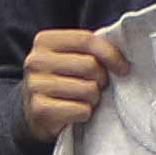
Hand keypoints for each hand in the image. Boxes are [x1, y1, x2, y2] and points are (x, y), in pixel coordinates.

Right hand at [19, 26, 122, 142]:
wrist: (32, 114)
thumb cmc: (60, 82)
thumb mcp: (70, 58)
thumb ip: (90, 51)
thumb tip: (122, 61)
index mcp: (44, 41)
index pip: (86, 40)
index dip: (111, 54)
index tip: (123, 68)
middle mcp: (36, 61)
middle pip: (90, 65)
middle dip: (101, 79)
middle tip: (96, 87)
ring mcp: (35, 85)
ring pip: (88, 89)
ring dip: (94, 99)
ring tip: (84, 100)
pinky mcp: (39, 109)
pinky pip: (81, 110)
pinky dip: (85, 114)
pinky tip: (75, 113)